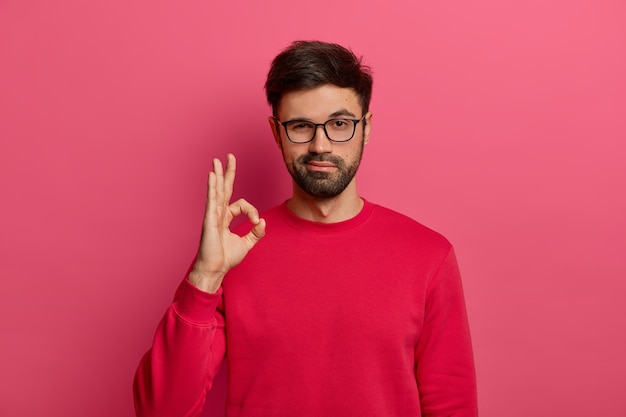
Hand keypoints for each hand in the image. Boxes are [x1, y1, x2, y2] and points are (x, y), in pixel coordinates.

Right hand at [188, 154, 265, 292]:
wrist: (216, 269)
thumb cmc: (226, 258)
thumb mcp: (247, 243)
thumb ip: (256, 232)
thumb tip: (263, 221)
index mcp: (226, 217)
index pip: (242, 204)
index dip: (252, 211)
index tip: (257, 222)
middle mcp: (218, 213)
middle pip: (224, 188)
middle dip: (228, 172)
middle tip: (229, 156)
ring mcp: (212, 215)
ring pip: (217, 191)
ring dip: (217, 175)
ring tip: (217, 161)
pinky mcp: (209, 220)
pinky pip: (211, 200)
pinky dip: (212, 187)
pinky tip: (212, 175)